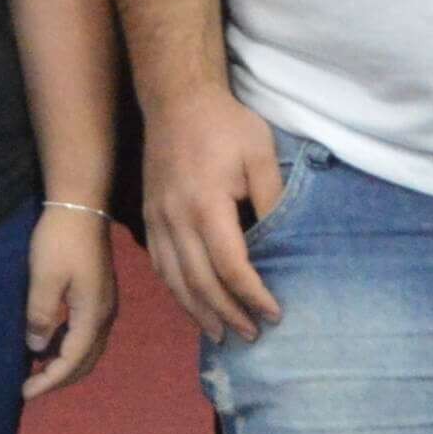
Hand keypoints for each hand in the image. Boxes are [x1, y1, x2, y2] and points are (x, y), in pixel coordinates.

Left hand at [21, 203, 118, 398]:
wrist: (79, 205)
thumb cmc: (59, 240)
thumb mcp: (44, 277)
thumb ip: (41, 315)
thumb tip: (36, 348)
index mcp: (93, 314)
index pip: (72, 359)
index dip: (49, 380)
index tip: (25, 392)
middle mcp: (105, 314)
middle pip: (86, 360)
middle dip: (60, 378)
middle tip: (31, 387)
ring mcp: (104, 305)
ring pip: (88, 348)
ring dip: (65, 363)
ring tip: (38, 371)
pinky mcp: (98, 295)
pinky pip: (86, 333)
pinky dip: (69, 347)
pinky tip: (50, 345)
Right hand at [138, 85, 287, 345]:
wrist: (176, 98)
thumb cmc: (225, 124)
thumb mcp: (260, 154)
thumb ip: (272, 201)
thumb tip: (284, 245)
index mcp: (206, 204)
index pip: (231, 266)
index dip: (253, 295)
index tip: (275, 313)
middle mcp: (175, 218)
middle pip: (200, 281)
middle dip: (228, 313)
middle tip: (252, 335)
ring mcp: (157, 219)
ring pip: (174, 279)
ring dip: (198, 311)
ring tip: (222, 334)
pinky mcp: (149, 217)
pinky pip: (160, 265)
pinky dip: (177, 291)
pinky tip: (192, 304)